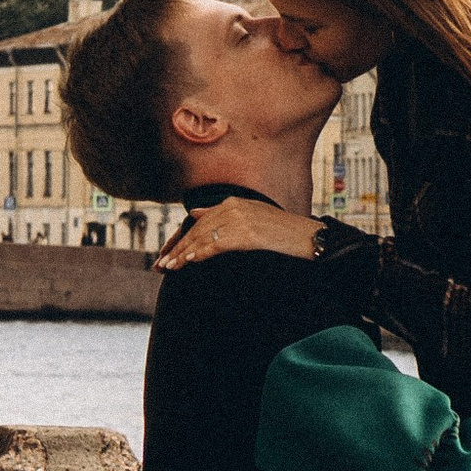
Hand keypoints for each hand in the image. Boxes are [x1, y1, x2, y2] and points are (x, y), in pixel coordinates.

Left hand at [156, 199, 321, 271]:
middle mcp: (233, 207)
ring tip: (168, 267)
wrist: (308, 238)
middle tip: (161, 265)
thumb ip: (223, 215)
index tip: (168, 253)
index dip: (181, 238)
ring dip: (183, 254)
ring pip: (202, 238)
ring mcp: (239, 219)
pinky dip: (199, 254)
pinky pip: (215, 245)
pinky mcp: (246, 234)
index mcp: (233, 203)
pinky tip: (187, 263)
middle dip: (177, 248)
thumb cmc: (284, 233)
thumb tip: (194, 213)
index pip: (198, 221)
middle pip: (196, 229)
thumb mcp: (252, 216)